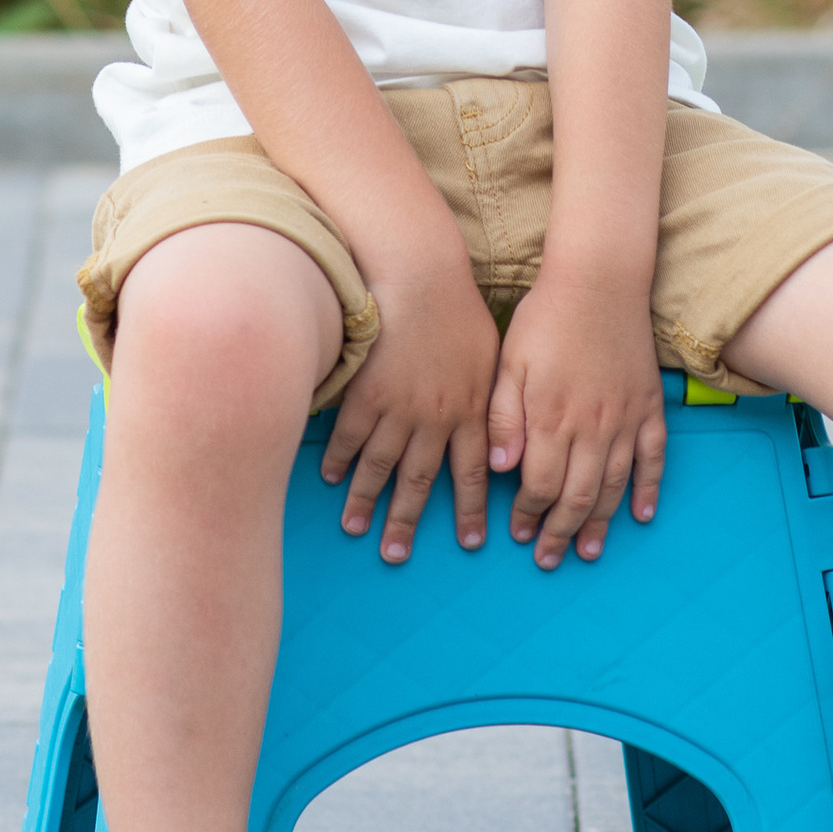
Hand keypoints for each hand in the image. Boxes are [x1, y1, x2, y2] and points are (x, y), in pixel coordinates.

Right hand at [320, 242, 498, 562]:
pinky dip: (339, 459)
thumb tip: (501, 441)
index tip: (469, 543)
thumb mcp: (492, 356)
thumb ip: (495, 402)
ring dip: (367, 502)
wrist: (419, 275)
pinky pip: (350, 436)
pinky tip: (331, 479)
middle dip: (407, 521)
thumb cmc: (459, 308)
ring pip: (381, 467)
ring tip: (356, 529)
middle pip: (420, 481)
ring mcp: (397, 408)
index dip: (470, 510)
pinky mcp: (365, 392)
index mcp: (471, 410)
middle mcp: (435, 419)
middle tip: (396, 556)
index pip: (474, 472)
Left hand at [488, 267, 666, 567]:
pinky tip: (641, 514)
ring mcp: (625, 419)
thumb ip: (503, 419)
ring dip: (600, 523)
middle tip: (549, 558)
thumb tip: (500, 470)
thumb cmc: (546, 319)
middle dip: (560, 531)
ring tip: (587, 550)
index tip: (518, 532)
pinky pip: (654, 457)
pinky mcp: (648, 406)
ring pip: (614, 485)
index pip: (539, 484)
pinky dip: (649, 489)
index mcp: (552, 418)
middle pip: (577, 495)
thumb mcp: (509, 363)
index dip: (528, 513)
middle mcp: (592, 427)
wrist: (599, 280)